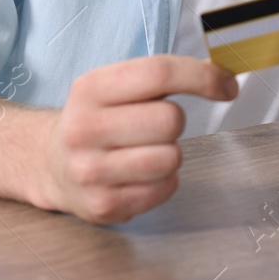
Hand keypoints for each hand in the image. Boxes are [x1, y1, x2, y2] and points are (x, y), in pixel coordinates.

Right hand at [32, 54, 237, 222]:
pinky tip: (140, 173)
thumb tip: (224, 77)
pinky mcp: (103, 206)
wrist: (51, 163)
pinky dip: (164, 180)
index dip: (202, 77)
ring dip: (170, 153)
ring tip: (145, 150)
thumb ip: (162, 76)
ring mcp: (90, 171)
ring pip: (171, 158)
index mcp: (89, 89)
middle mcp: (83, 129)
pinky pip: (166, 188)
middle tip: (154, 125)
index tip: (227, 85)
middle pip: (170, 120)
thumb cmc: (98, 118)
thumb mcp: (115, 85)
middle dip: (175, 120)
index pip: (159, 73)